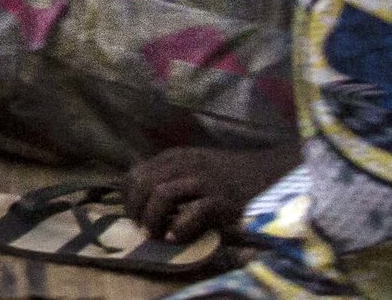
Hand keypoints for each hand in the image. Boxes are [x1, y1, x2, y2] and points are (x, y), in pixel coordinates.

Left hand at [123, 146, 294, 243]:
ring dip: (153, 218)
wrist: (269, 174)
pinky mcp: (223, 200)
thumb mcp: (194, 168)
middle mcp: (185, 164)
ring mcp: (205, 180)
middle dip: (136, 209)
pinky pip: (193, 212)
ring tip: (155, 234)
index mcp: (175, 157)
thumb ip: (170, 178)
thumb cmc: (229, 177)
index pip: (136, 173)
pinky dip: (180, 227)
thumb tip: (142, 201)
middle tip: (142, 228)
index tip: (132, 215)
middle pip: (144, 183)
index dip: (128, 196)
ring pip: (162, 194)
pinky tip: (175, 238)